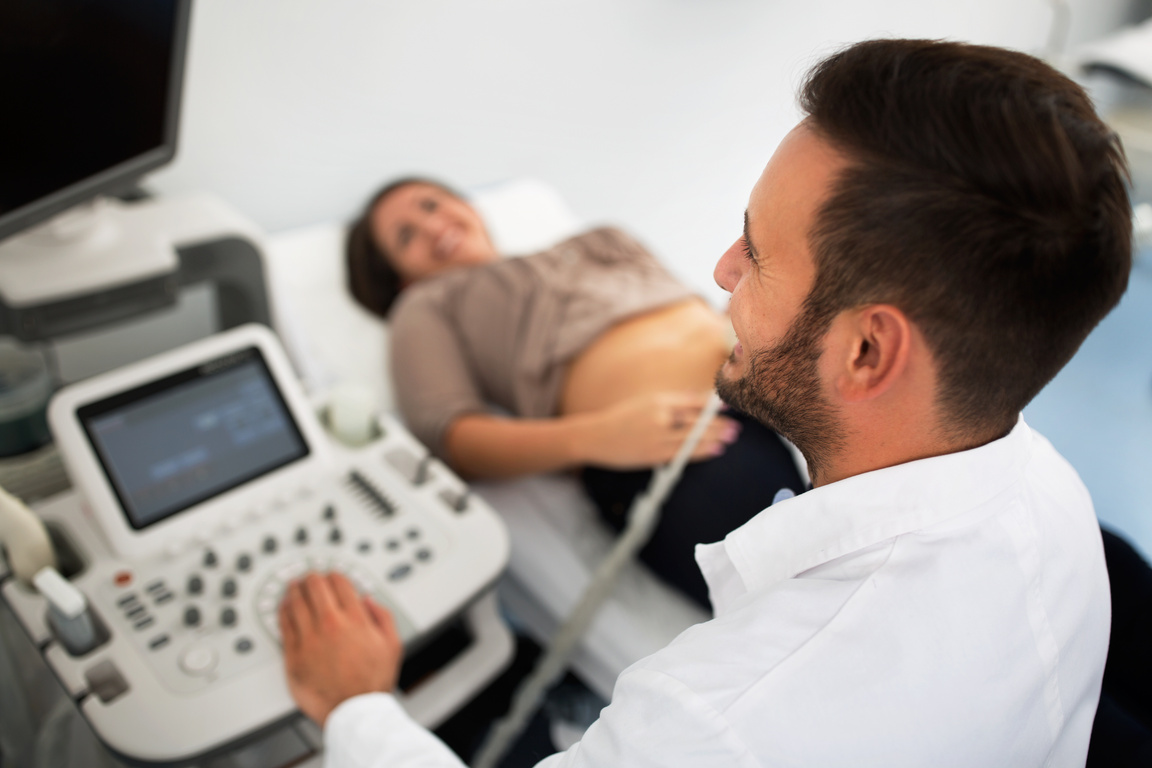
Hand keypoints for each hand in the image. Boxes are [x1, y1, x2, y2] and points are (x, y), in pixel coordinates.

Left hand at [279, 571, 401, 725]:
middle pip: (315, 586)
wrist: (353, 711)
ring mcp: (309, 638)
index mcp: (355, 619)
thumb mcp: (393, 645)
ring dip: (294, 589)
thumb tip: (368, 600)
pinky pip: (283, 623)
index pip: (339, 582)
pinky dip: (283, 610)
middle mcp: (331, 624)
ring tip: (293, 586)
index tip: (331, 576)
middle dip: (312, 577)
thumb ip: (383, 616)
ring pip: (296, 601)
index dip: (334, 575)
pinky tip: (284, 606)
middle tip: (310, 577)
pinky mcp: (293, 654)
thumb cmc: (372, 682)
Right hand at [582, 391, 739, 469]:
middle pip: (697, 420)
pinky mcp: (654, 454)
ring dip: (715, 438)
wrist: (595, 437)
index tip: (728, 406)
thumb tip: (698, 403)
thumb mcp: (645, 403)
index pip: (692, 402)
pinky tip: (715, 450)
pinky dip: (701, 451)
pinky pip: (684, 453)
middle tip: (736, 426)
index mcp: (658, 401)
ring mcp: (658, 437)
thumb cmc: (622, 419)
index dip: (713, 405)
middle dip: (718, 424)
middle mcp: (660, 417)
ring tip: (730, 438)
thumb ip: (670, 403)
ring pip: (694, 438)